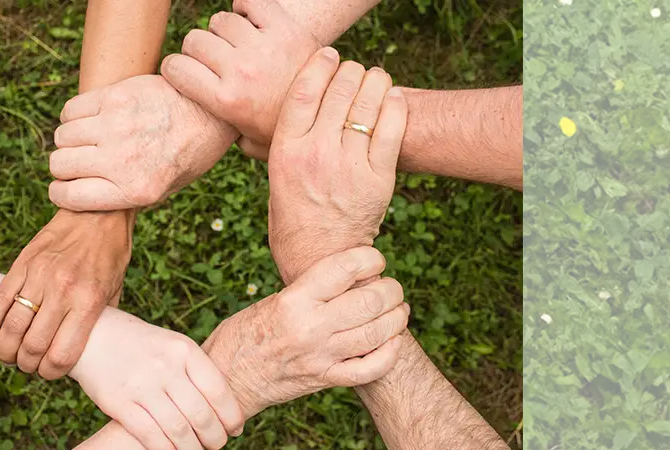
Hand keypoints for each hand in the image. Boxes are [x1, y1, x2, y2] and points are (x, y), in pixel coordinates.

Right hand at [0, 209, 131, 378]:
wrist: (98, 212)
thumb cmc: (110, 255)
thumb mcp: (114, 291)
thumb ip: (97, 321)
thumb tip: (82, 350)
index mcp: (88, 302)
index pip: (61, 354)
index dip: (51, 373)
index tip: (49, 372)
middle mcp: (62, 291)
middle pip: (32, 346)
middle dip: (27, 365)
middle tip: (29, 365)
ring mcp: (39, 276)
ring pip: (11, 327)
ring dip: (6, 351)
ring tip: (10, 356)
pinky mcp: (22, 264)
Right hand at [48, 75, 237, 210]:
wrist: (211, 112)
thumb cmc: (187, 154)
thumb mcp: (163, 190)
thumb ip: (123, 196)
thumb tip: (80, 196)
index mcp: (135, 190)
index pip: (68, 196)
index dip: (61, 192)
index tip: (66, 187)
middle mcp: (122, 160)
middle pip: (59, 164)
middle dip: (64, 166)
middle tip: (80, 162)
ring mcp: (117, 125)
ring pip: (62, 136)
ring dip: (69, 140)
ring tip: (88, 139)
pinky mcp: (116, 96)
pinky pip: (71, 110)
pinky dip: (73, 116)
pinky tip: (91, 119)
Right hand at [71, 307, 244, 449]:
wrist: (93, 335)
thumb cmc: (141, 345)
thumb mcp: (172, 345)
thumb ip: (195, 372)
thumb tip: (225, 408)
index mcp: (184, 350)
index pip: (219, 391)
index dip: (231, 416)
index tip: (234, 429)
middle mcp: (165, 367)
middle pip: (201, 415)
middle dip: (215, 438)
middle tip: (216, 444)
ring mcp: (141, 385)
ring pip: (179, 430)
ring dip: (193, 448)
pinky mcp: (119, 403)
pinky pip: (150, 435)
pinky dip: (166, 449)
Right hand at [161, 0, 320, 157]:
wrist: (333, 112)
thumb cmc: (288, 130)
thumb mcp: (252, 144)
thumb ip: (226, 136)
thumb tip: (205, 134)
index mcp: (226, 101)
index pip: (175, 68)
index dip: (175, 68)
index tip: (184, 72)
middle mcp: (240, 71)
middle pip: (195, 41)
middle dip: (198, 49)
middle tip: (214, 59)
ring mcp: (263, 47)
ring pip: (221, 20)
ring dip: (224, 30)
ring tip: (236, 43)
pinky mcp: (285, 29)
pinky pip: (251, 2)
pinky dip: (246, 6)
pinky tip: (250, 19)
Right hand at [201, 247, 408, 414]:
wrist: (228, 377)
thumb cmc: (247, 332)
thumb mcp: (274, 300)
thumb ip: (312, 290)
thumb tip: (354, 276)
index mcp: (294, 300)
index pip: (345, 268)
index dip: (370, 258)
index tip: (375, 259)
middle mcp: (309, 327)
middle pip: (370, 300)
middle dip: (391, 290)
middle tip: (391, 287)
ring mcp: (320, 356)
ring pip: (377, 333)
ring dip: (396, 318)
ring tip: (398, 310)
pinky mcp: (325, 380)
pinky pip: (370, 368)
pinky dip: (389, 353)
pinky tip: (392, 341)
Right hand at [267, 47, 407, 282]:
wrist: (320, 260)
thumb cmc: (293, 219)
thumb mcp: (274, 179)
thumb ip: (278, 146)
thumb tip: (274, 116)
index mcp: (286, 151)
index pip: (304, 91)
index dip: (320, 65)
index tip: (330, 54)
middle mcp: (316, 155)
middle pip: (339, 92)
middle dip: (351, 72)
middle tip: (356, 70)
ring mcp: (349, 167)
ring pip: (367, 105)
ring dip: (375, 83)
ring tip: (377, 78)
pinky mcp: (378, 180)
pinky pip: (392, 131)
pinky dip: (395, 107)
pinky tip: (394, 98)